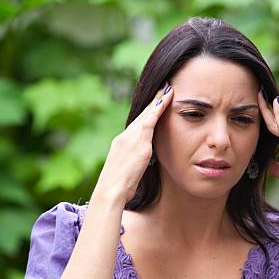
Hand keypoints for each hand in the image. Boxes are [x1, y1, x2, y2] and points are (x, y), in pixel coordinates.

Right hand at [93, 82, 173, 203]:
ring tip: (168, 88)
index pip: (136, 124)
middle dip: (152, 100)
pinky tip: (166, 98)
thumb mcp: (126, 172)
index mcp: (120, 144)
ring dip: (158, 100)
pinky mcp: (138, 143)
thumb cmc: (117, 188)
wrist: (110, 191)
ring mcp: (130, 138)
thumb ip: (133, 163)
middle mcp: (124, 137)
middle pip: (141, 115)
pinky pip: (150, 121)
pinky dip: (158, 108)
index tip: (154, 102)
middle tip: (163, 87)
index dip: (146, 112)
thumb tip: (139, 165)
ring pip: (146, 114)